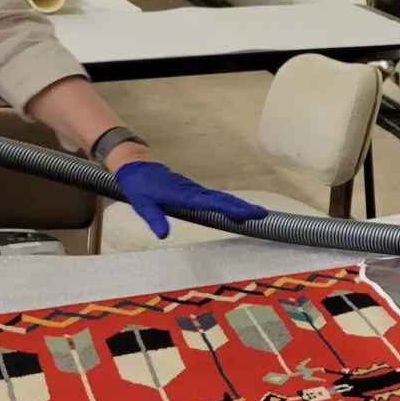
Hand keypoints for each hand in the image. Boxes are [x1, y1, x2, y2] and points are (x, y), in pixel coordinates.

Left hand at [113, 160, 267, 240]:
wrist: (137, 165)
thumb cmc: (139, 186)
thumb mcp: (142, 204)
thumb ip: (154, 218)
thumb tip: (163, 235)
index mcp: (182, 195)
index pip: (210, 202)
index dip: (230, 209)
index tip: (248, 214)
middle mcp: (193, 191)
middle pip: (222, 199)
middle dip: (243, 207)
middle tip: (262, 214)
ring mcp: (195, 189)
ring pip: (221, 197)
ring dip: (239, 205)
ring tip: (257, 213)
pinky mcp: (194, 190)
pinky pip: (215, 197)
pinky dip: (229, 203)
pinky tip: (237, 209)